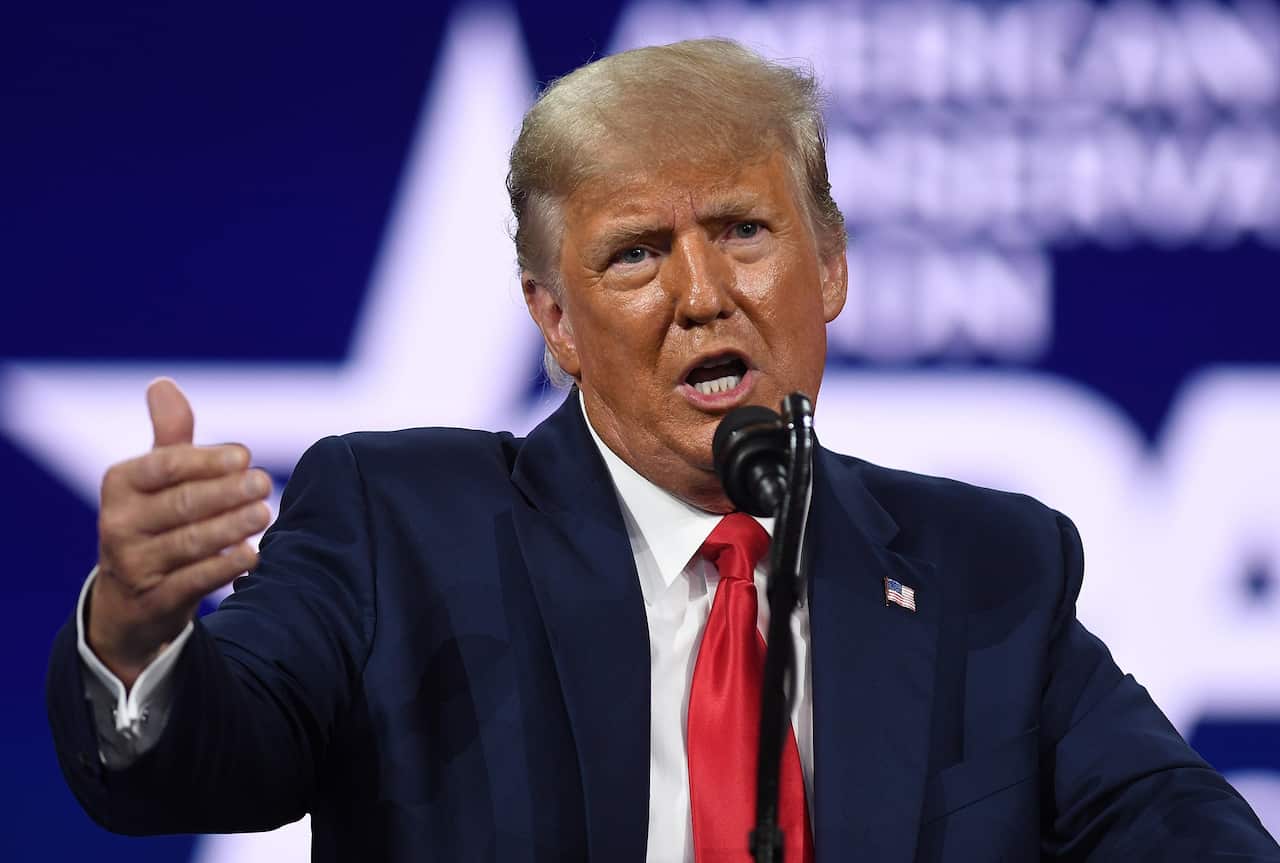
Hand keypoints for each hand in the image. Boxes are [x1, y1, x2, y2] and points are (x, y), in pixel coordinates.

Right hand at [88, 378, 271, 687]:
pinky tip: (252, 555)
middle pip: (181, 504)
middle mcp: (118, 523)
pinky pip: (192, 581)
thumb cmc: (154, 522)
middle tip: (266, 483)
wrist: (131, 600)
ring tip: (264, 514)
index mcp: (120, 484)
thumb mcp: (156, 480)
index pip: (165, 466)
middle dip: (226, 493)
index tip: (244, 456)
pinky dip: (224, 568)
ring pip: (189, 542)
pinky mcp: (153, 600)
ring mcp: (133, 564)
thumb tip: (163, 383)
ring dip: (230, 527)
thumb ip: (170, 437)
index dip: (205, 461)